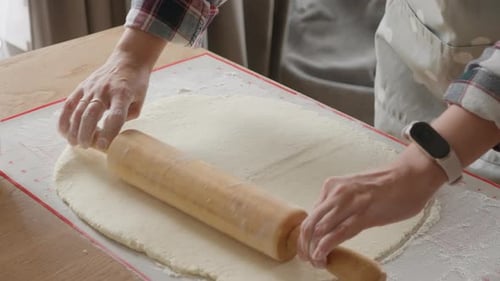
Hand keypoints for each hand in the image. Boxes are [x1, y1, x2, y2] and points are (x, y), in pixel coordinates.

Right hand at [58, 54, 149, 149]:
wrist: (128, 60)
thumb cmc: (136, 84)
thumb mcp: (139, 101)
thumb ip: (127, 116)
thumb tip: (112, 131)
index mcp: (123, 95)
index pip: (115, 116)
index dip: (109, 132)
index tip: (103, 146)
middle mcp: (105, 91)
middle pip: (92, 114)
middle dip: (86, 132)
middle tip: (86, 146)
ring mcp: (91, 88)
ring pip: (78, 110)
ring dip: (74, 128)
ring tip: (74, 143)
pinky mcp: (82, 86)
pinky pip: (70, 103)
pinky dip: (64, 118)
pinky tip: (63, 131)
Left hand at [297, 144, 445, 267]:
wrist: (411, 175)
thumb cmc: (389, 184)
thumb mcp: (355, 191)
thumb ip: (342, 205)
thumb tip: (332, 223)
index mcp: (333, 186)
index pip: (310, 215)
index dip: (306, 235)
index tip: (308, 247)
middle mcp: (336, 193)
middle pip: (309, 223)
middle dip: (304, 245)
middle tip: (306, 259)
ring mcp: (348, 203)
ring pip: (319, 230)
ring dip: (313, 250)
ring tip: (317, 262)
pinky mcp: (363, 215)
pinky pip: (337, 234)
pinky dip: (325, 248)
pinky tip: (322, 257)